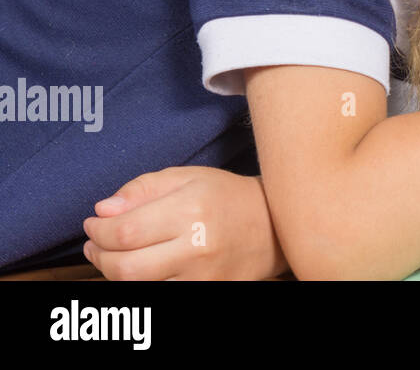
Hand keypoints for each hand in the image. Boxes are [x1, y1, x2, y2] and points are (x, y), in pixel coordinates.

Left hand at [82, 166, 288, 279]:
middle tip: (95, 243)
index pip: (124, 231)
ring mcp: (203, 277)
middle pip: (125, 268)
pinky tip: (139, 268)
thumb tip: (103, 210)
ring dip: (114, 273)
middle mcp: (198, 246)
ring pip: (138, 288)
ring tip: (113, 255)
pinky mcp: (208, 292)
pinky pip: (160, 294)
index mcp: (191, 209)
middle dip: (99, 256)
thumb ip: (143, 188)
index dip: (98, 231)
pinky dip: (141, 284)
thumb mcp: (187, 177)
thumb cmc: (226, 197)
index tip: (93, 223)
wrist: (273, 225)